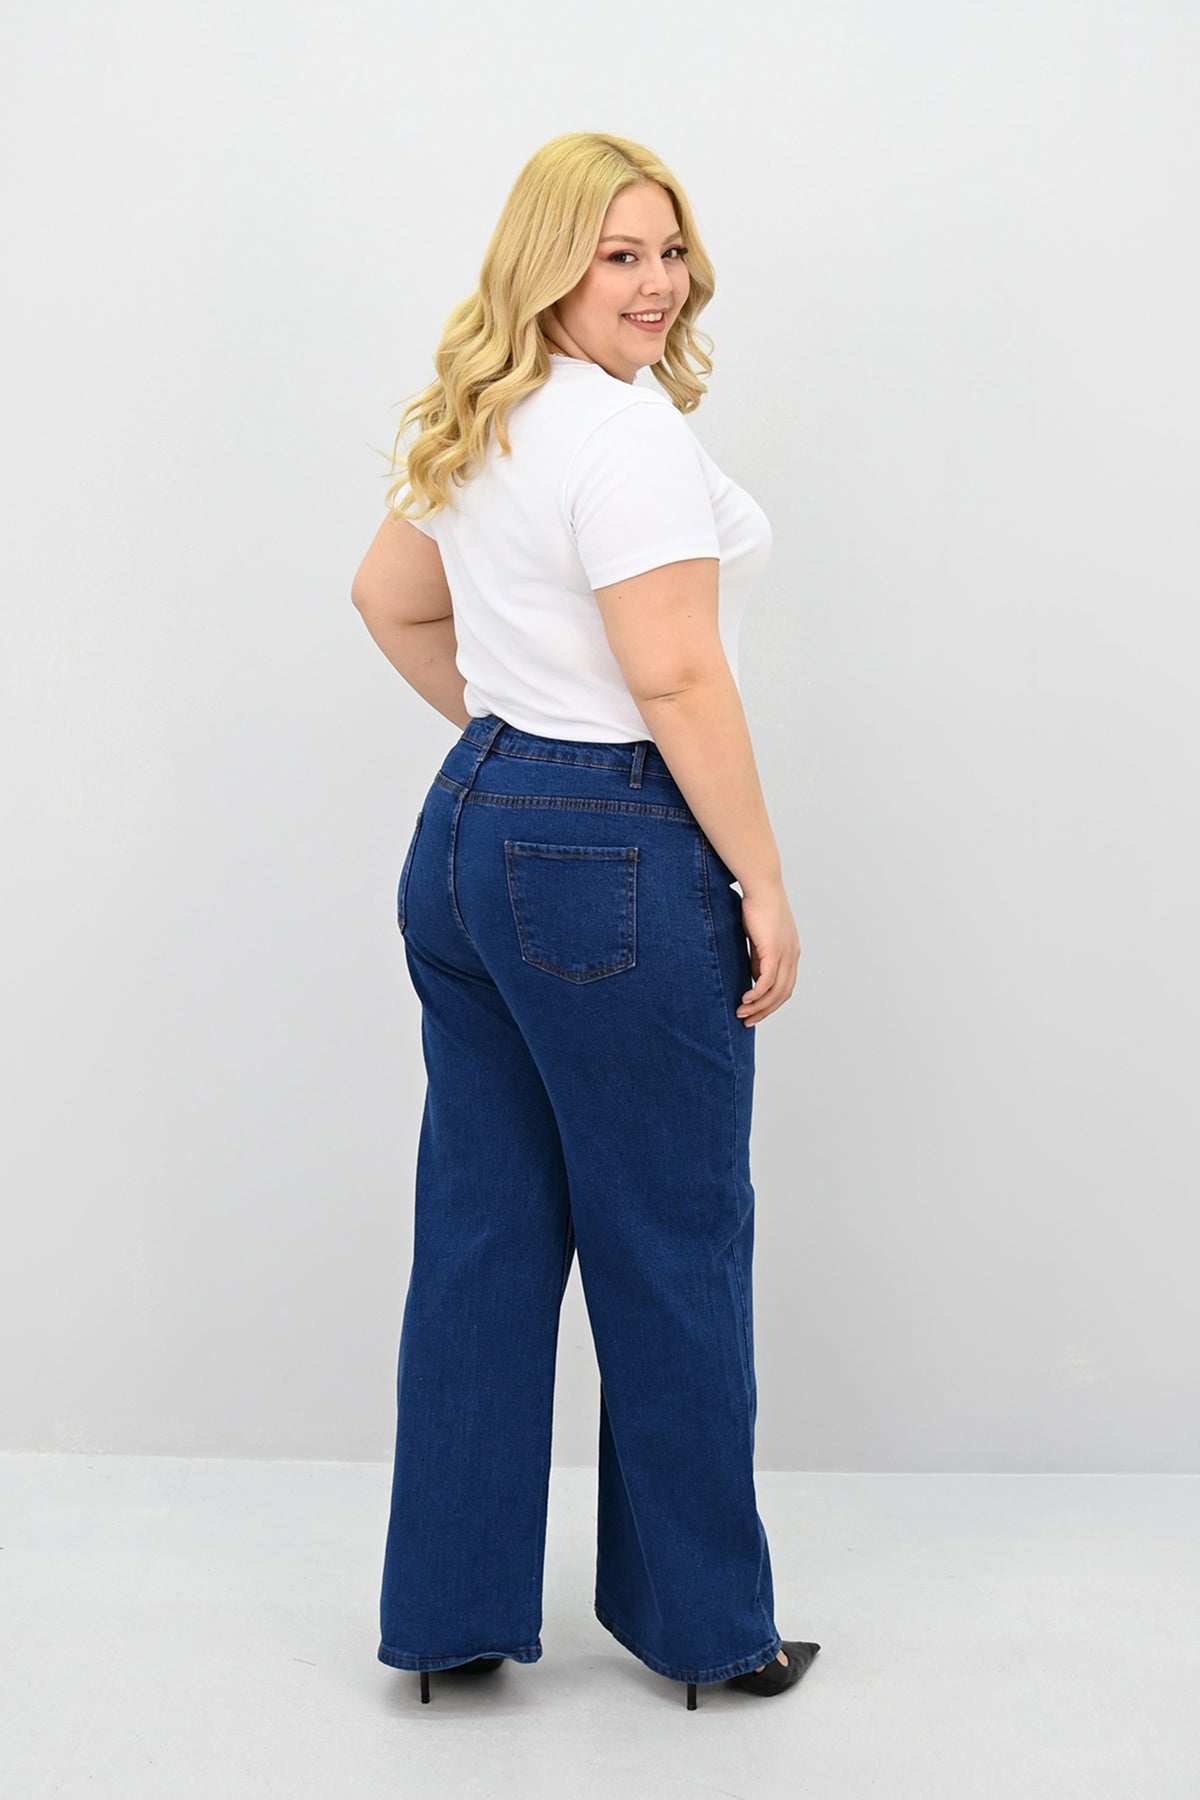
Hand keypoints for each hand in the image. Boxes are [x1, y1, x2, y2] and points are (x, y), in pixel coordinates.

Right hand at [736, 882, 800, 1025]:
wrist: (762, 885)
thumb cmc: (758, 905)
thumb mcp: (759, 937)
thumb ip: (759, 957)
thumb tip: (754, 976)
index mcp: (791, 952)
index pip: (785, 986)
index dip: (771, 1002)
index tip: (755, 1011)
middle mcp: (792, 955)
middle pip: (783, 994)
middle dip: (765, 1011)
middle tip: (747, 1021)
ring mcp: (785, 953)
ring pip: (775, 991)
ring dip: (758, 1006)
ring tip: (741, 1013)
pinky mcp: (773, 950)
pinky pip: (766, 980)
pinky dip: (756, 994)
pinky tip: (744, 999)